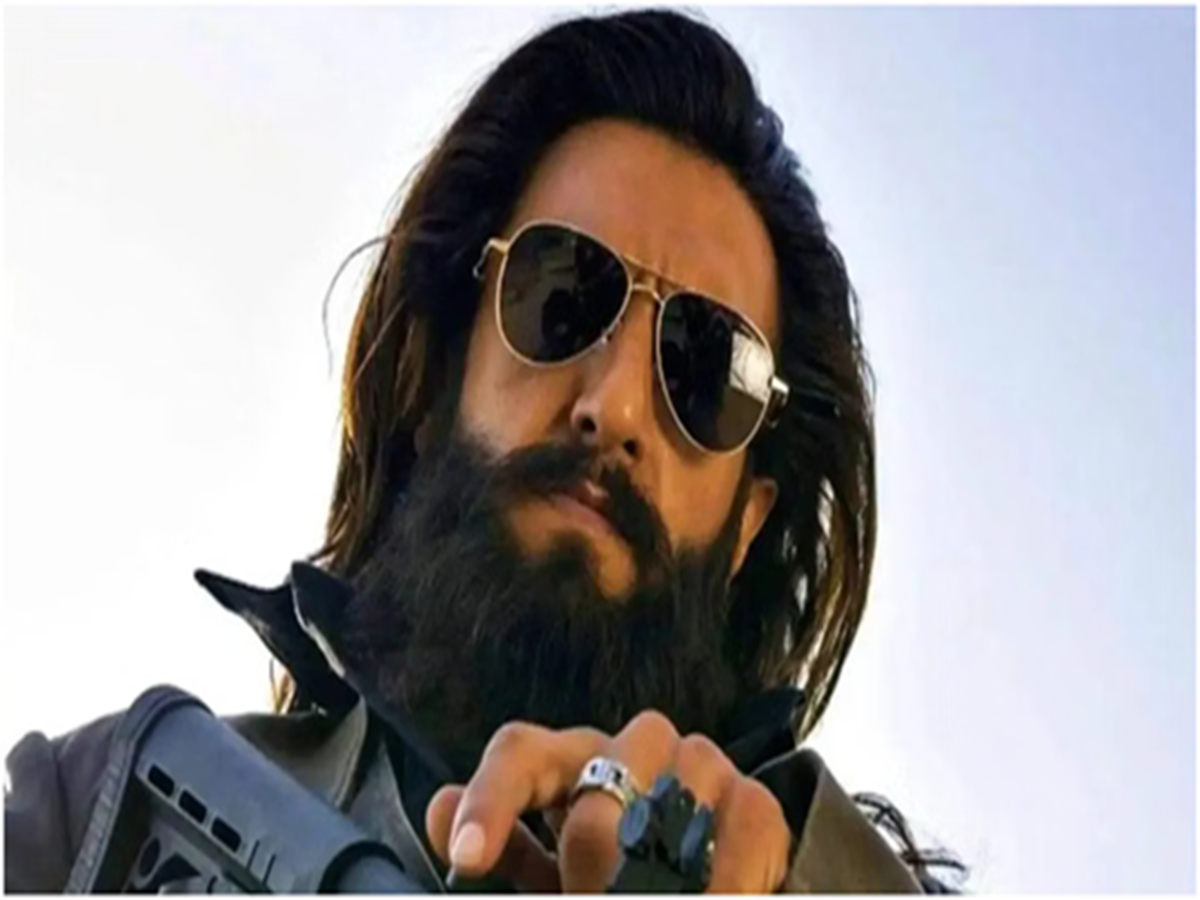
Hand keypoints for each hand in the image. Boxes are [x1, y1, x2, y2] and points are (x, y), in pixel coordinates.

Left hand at [425, 711, 791, 892]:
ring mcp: (700, 765)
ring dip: (653, 863)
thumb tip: (437, 809)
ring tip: (647, 894)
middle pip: (596, 772)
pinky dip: (722, 880)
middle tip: (582, 892)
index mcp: (569, 763)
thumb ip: (510, 850)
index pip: (521, 753)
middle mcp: (632, 748)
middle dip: (585, 848)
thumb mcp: (552, 878)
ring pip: (669, 786)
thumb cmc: (615, 882)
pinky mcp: (755, 801)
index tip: (466, 858)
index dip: (490, 799)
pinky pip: (742, 824)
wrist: (699, 888)